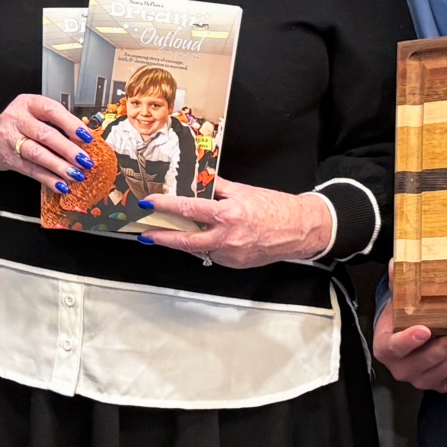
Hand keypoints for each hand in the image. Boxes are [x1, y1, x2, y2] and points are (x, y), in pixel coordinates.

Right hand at [0, 94, 92, 191]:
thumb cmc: (19, 124)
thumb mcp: (34, 113)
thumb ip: (56, 122)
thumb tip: (85, 138)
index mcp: (27, 103)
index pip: (51, 111)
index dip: (70, 124)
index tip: (87, 136)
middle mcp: (17, 119)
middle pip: (44, 135)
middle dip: (67, 149)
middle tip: (85, 160)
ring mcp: (11, 140)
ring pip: (37, 154)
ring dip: (59, 166)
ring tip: (76, 174)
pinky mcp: (10, 159)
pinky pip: (32, 170)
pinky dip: (48, 179)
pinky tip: (61, 185)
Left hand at [137, 177, 332, 269]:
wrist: (300, 229)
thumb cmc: (275, 208)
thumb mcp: (243, 191)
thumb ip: (217, 188)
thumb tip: (196, 182)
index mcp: (227, 215)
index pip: (187, 209)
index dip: (164, 206)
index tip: (148, 204)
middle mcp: (227, 238)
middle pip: (184, 240)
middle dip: (162, 237)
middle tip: (146, 233)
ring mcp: (230, 255)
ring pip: (198, 249)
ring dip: (184, 241)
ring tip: (171, 232)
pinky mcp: (235, 264)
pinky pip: (212, 255)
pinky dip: (205, 246)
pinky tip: (205, 238)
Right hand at [372, 293, 446, 395]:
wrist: (403, 343)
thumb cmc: (400, 322)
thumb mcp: (395, 305)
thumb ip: (398, 286)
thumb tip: (395, 263)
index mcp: (386, 349)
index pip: (395, 347)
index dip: (409, 341)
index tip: (424, 330)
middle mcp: (402, 369)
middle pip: (425, 360)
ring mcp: (421, 380)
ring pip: (444, 371)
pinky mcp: (440, 386)